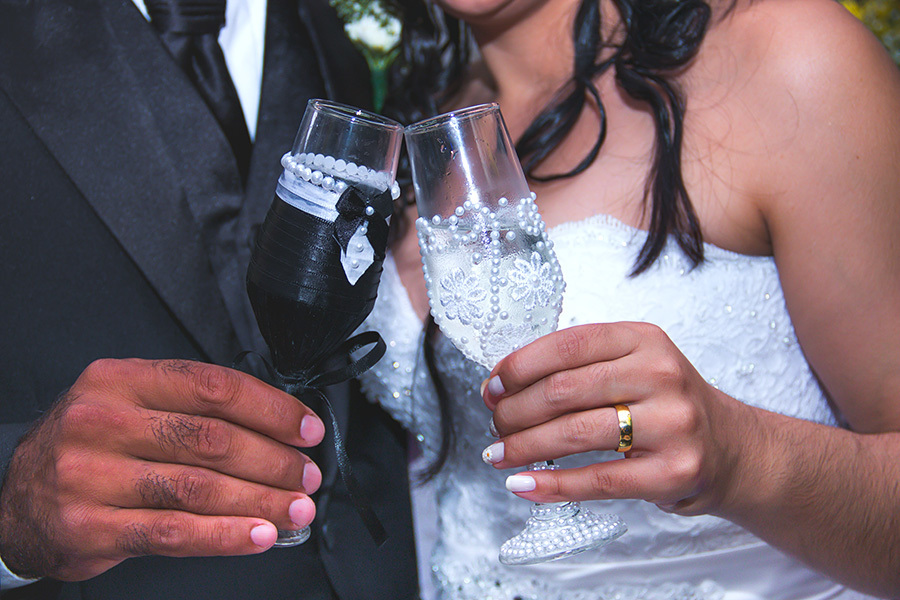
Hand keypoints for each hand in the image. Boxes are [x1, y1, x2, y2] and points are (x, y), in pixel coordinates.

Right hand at [0, 358, 325, 580]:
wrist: (17, 498)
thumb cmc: (92, 447)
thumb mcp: (127, 404)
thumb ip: (190, 406)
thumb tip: (275, 427)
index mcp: (120, 381)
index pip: (213, 387)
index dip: (270, 409)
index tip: (305, 429)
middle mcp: (103, 423)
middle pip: (211, 439)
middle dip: (273, 460)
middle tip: (307, 475)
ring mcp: (92, 476)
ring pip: (198, 488)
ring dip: (260, 501)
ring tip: (297, 508)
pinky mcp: (90, 527)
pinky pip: (174, 533)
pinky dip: (225, 535)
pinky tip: (259, 534)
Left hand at [481, 322, 761, 516]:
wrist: (731, 448)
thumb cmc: (664, 404)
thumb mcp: (633, 365)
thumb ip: (578, 366)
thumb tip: (501, 384)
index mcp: (644, 339)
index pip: (568, 344)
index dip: (520, 366)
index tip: (492, 386)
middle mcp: (661, 374)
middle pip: (563, 391)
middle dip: (514, 410)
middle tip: (494, 424)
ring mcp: (671, 423)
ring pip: (574, 433)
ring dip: (523, 446)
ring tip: (498, 454)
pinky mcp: (673, 471)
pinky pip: (597, 480)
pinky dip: (551, 485)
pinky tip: (523, 485)